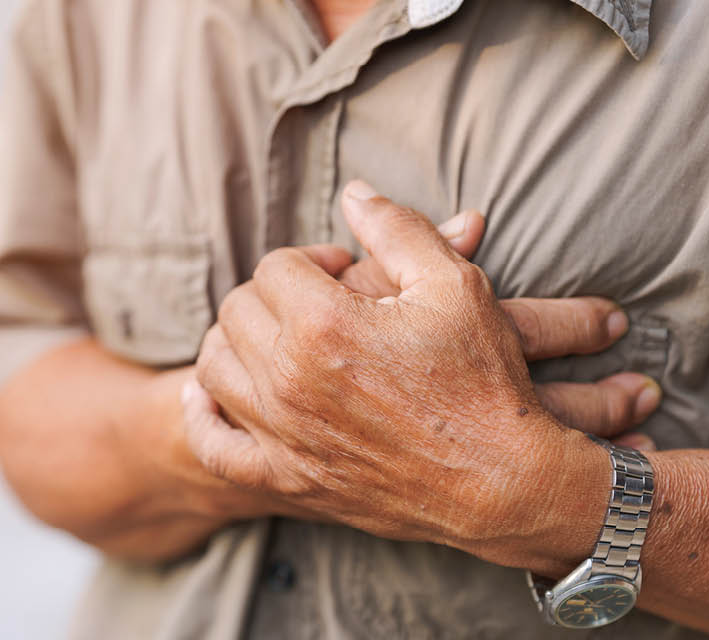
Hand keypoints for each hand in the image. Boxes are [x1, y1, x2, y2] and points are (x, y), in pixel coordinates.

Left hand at [187, 181, 617, 564]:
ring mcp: (283, 434)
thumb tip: (353, 192)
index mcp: (324, 324)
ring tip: (281, 339)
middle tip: (322, 303)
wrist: (504, 485)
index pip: (276, 265)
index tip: (347, 274)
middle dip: (276, 294)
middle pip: (239, 309)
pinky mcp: (286, 479)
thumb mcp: (455, 285)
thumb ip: (396, 229)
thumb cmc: (484, 381)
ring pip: (215, 365)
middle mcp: (289, 380)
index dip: (313, 259)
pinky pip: (215, 446)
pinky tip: (214, 395)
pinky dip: (204, 416)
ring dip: (239, 341)